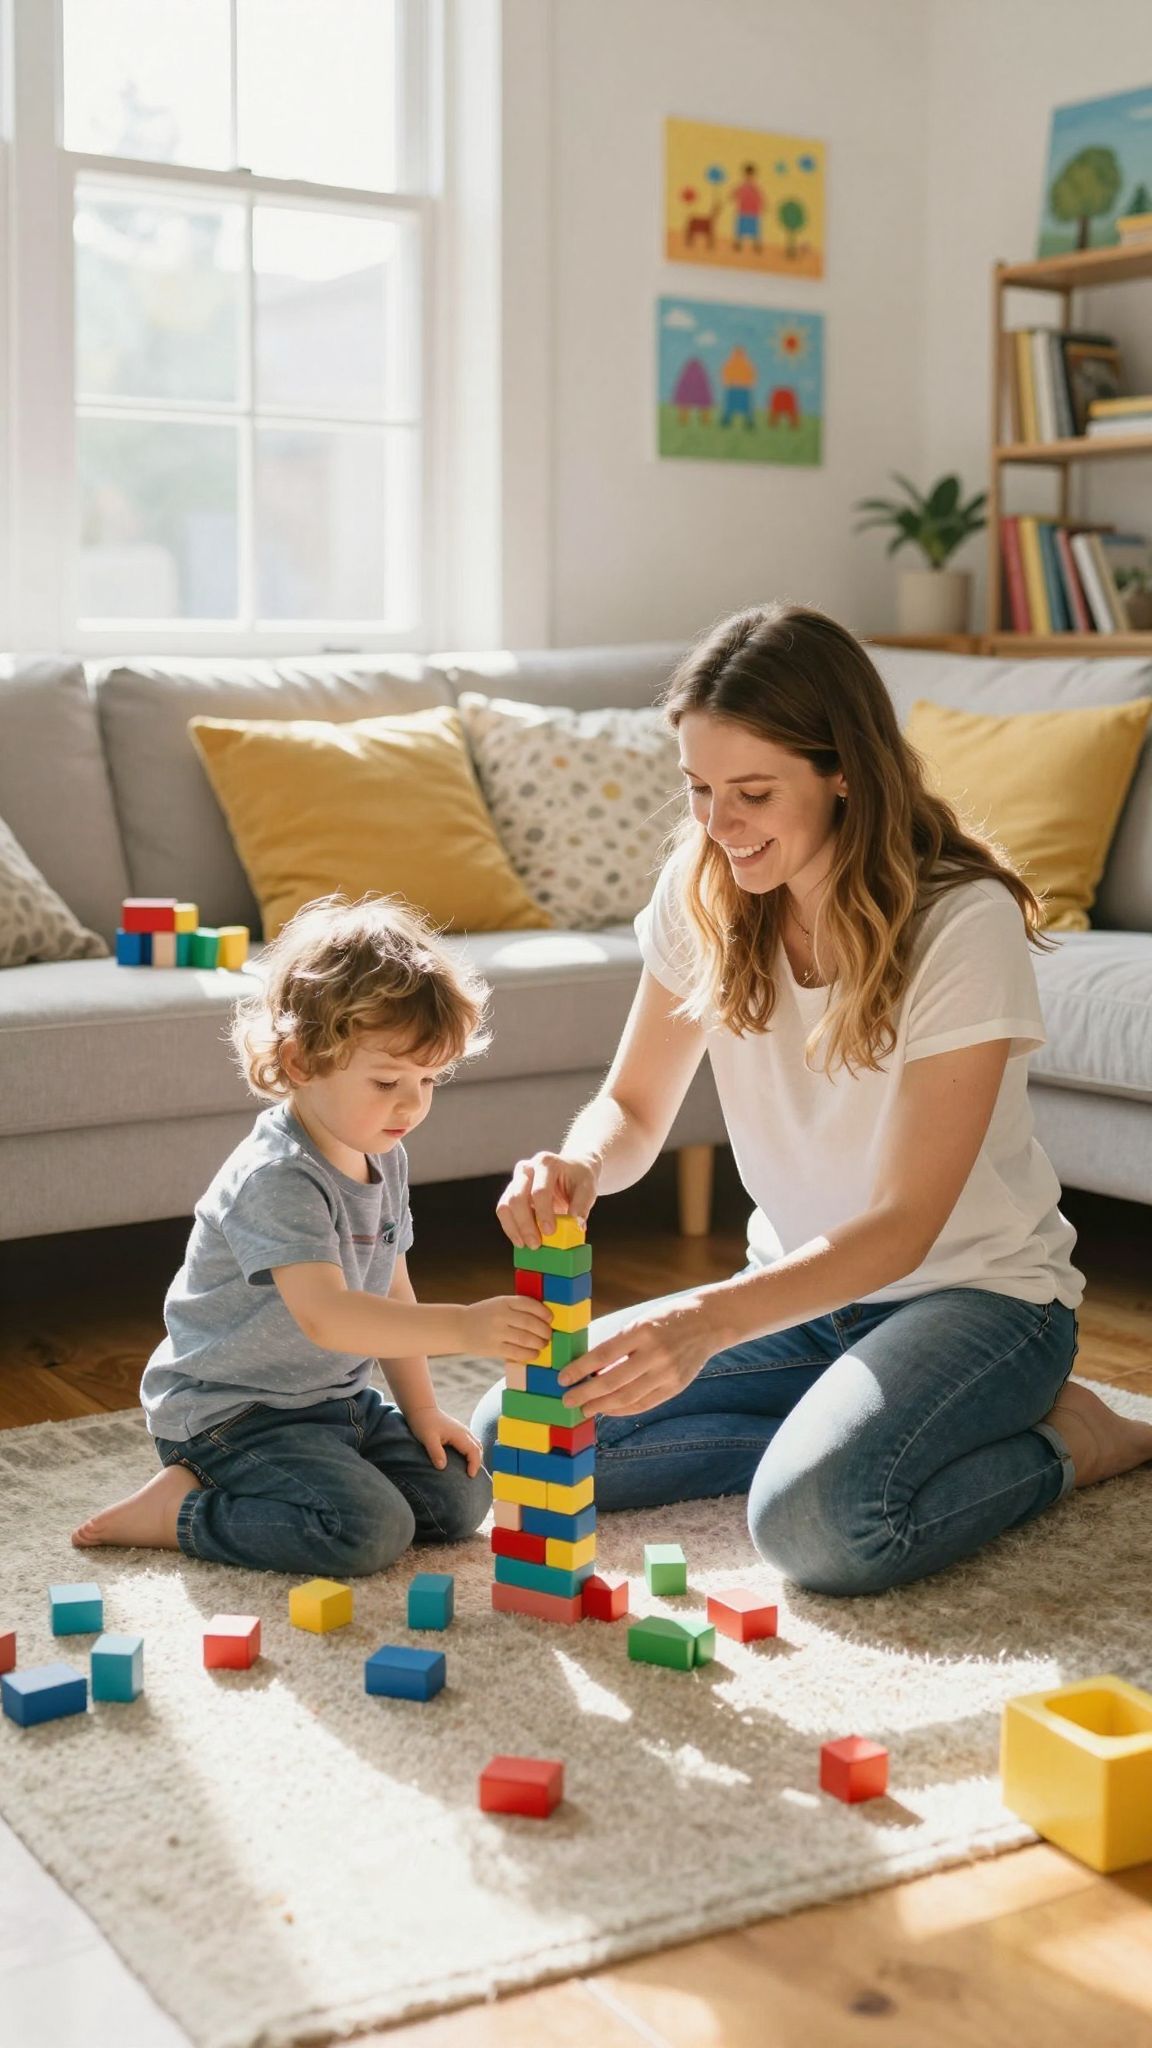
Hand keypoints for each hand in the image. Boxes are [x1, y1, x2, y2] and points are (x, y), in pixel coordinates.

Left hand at [404, 1404, 482, 1475]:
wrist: (421, 1409)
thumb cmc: (423, 1423)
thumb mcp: (427, 1439)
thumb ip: (435, 1452)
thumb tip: (442, 1467)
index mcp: (459, 1434)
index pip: (474, 1451)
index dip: (474, 1464)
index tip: (470, 1476)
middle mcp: (464, 1432)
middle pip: (478, 1448)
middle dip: (477, 1463)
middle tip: (471, 1476)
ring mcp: (462, 1431)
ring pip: (476, 1445)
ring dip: (476, 1457)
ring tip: (469, 1470)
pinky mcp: (458, 1431)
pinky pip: (471, 1443)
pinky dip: (471, 1453)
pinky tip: (463, 1460)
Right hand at [462, 1294, 553, 1363]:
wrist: (459, 1326)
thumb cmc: (485, 1315)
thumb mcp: (499, 1304)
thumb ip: (517, 1309)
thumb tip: (545, 1319)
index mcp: (504, 1301)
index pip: (528, 1304)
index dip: (543, 1312)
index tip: (550, 1318)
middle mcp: (500, 1315)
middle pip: (530, 1323)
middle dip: (544, 1331)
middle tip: (549, 1335)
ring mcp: (496, 1332)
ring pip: (525, 1339)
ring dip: (539, 1343)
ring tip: (543, 1344)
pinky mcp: (493, 1348)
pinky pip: (516, 1352)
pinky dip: (529, 1354)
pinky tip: (534, 1354)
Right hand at [497, 1150, 600, 1246]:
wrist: (572, 1169)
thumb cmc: (579, 1179)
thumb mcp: (588, 1188)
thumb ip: (582, 1206)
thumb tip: (575, 1225)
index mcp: (547, 1163)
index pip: (539, 1191)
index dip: (543, 1214)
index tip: (550, 1232)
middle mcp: (527, 1168)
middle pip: (517, 1197)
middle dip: (525, 1224)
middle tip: (536, 1244)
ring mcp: (516, 1179)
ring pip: (505, 1205)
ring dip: (514, 1228)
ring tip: (526, 1245)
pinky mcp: (511, 1191)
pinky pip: (503, 1211)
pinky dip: (510, 1227)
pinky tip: (520, 1240)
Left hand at [558, 1295, 718, 1417]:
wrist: (707, 1323)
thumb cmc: (665, 1320)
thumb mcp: (639, 1322)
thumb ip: (617, 1345)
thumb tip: (587, 1370)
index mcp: (642, 1331)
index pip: (603, 1355)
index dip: (579, 1369)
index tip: (562, 1379)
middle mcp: (655, 1353)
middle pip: (613, 1381)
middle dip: (586, 1394)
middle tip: (568, 1400)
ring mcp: (668, 1373)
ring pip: (627, 1397)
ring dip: (602, 1406)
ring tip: (585, 1409)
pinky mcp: (676, 1386)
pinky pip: (644, 1404)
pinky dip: (623, 1409)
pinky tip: (608, 1409)